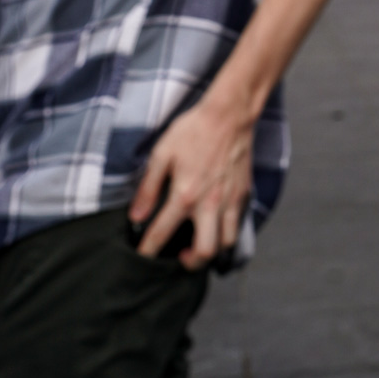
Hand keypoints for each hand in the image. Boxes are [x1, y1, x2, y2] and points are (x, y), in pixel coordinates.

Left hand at [129, 93, 254, 267]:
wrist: (229, 114)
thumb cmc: (193, 130)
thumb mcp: (162, 153)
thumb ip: (148, 188)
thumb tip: (135, 217)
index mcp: (184, 195)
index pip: (161, 234)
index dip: (147, 251)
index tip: (141, 260)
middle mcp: (209, 205)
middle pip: (203, 253)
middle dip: (188, 263)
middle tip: (179, 257)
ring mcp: (229, 201)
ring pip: (225, 244)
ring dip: (211, 250)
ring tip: (199, 243)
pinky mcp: (243, 194)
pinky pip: (237, 226)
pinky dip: (227, 233)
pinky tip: (216, 225)